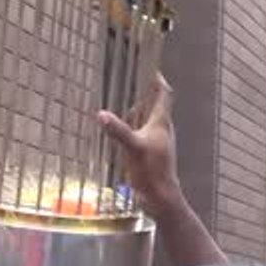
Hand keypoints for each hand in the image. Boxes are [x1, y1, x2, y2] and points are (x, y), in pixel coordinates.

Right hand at [98, 74, 178, 207]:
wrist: (160, 197)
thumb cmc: (152, 171)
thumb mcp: (132, 148)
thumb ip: (118, 131)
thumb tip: (101, 114)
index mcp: (161, 123)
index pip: (164, 94)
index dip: (158, 81)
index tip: (151, 68)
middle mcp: (161, 130)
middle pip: (154, 105)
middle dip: (143, 95)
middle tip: (129, 84)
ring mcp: (156, 143)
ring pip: (147, 121)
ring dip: (136, 113)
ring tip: (122, 107)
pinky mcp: (150, 155)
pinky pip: (141, 135)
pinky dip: (132, 129)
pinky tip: (121, 134)